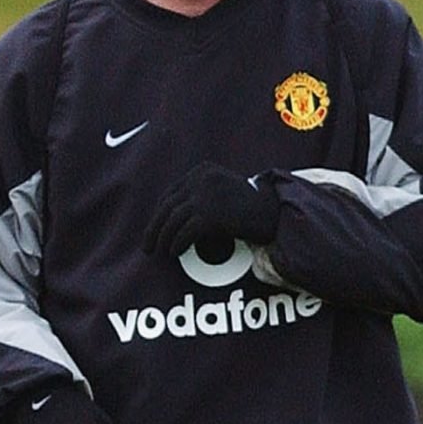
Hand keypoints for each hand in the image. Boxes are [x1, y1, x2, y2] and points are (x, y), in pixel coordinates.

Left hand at [144, 165, 280, 259]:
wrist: (275, 212)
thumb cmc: (249, 205)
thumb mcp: (222, 188)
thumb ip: (200, 193)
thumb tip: (171, 213)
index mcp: (202, 171)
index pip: (171, 193)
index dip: (159, 213)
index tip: (154, 227)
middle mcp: (201, 180)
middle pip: (167, 206)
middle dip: (154, 228)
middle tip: (147, 246)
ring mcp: (205, 197)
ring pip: (172, 220)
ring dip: (163, 239)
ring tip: (159, 252)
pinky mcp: (210, 215)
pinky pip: (184, 233)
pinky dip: (177, 244)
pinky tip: (175, 252)